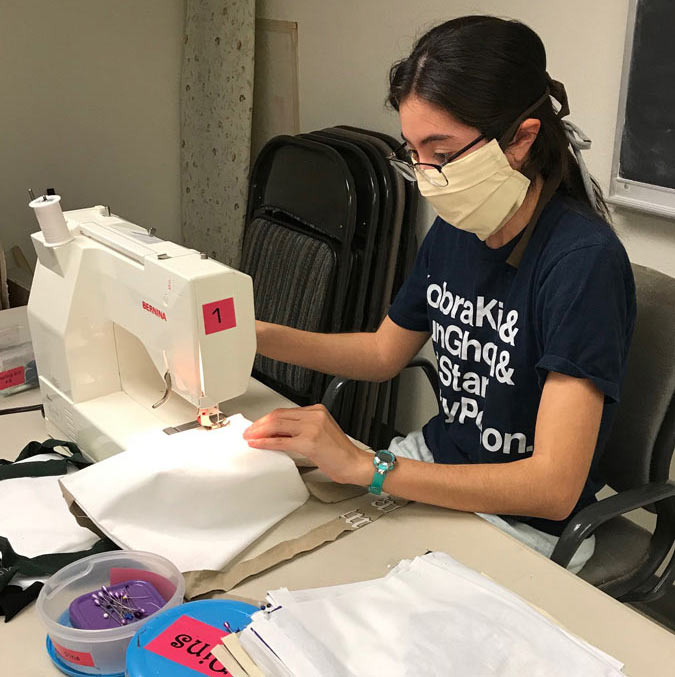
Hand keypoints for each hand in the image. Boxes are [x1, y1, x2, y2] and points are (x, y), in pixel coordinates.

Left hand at [243, 404, 371, 484]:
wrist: (355, 464)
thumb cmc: (340, 453)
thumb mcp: (321, 433)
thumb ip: (301, 429)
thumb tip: (277, 433)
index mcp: (317, 410)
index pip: (285, 411)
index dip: (267, 419)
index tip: (258, 426)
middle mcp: (314, 415)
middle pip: (278, 415)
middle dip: (259, 424)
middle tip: (249, 431)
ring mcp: (312, 427)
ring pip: (277, 425)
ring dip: (259, 432)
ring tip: (250, 437)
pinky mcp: (309, 442)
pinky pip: (281, 440)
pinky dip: (266, 442)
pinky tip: (258, 444)